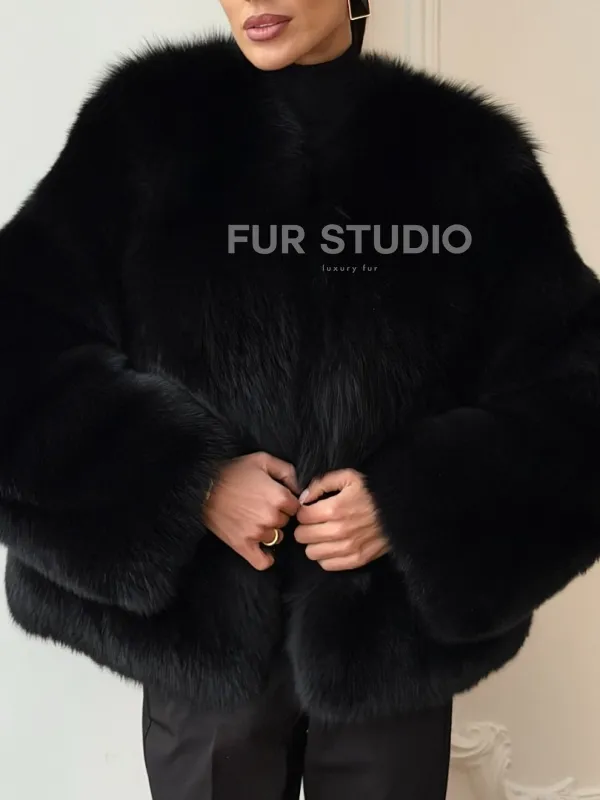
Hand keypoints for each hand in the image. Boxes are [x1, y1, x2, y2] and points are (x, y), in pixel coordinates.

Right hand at [202, 452, 299, 570]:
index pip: (297, 507)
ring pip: (276, 537)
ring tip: (255, 520)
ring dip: (270, 531)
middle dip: (278, 514)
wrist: (202, 487)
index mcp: (279, 496)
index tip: (277, 498)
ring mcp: (257, 533)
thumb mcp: (262, 460)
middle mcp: (271, 517)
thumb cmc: (232, 471)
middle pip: (286, 521)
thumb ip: (287, 471)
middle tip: (262, 506)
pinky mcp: (243, 545)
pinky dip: (265, 558)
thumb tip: (300, 487)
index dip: (287, 502)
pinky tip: (262, 549)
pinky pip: (263, 562)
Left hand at [294, 468, 390, 570]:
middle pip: (303, 536)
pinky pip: (328, 565)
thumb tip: (303, 498)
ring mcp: (349, 547)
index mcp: (335, 508)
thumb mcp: (349, 477)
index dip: (302, 512)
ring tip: (323, 534)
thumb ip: (322, 483)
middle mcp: (339, 531)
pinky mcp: (358, 559)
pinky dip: (326, 556)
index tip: (309, 510)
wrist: (401, 509)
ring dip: (314, 543)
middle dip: (305, 528)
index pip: (301, 516)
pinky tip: (332, 545)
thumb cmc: (373, 491)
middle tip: (315, 523)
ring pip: (311, 553)